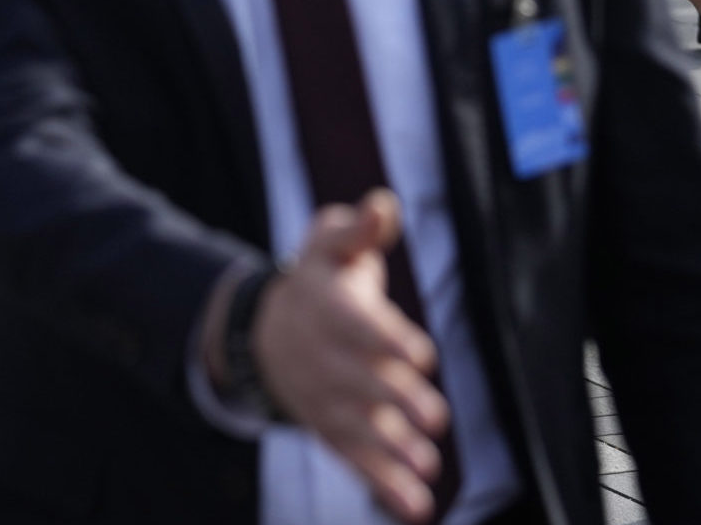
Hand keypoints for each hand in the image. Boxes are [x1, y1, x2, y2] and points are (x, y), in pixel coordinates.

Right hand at [255, 190, 448, 523]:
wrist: (264, 334)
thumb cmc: (318, 281)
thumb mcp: (328, 245)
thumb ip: (357, 229)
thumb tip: (382, 205)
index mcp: (326, 308)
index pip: (359, 325)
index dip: (390, 340)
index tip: (423, 355)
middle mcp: (324, 359)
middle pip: (361, 381)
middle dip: (397, 401)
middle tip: (435, 418)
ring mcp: (325, 399)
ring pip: (359, 428)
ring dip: (392, 452)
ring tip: (427, 470)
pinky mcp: (331, 430)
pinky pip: (354, 460)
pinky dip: (382, 485)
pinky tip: (415, 507)